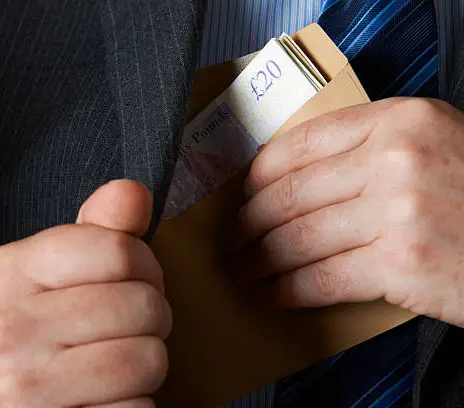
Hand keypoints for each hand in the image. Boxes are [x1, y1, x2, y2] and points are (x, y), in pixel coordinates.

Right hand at [0, 180, 170, 407]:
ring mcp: (23, 385)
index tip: (135, 279)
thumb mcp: (59, 271)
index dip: (145, 265)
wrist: (5, 403)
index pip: (119, 250)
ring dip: (149, 361)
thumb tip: (133, 193)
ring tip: (119, 361)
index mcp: (4, 273)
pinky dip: (137, 403)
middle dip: (153, 316)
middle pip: (141, 304)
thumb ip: (100, 230)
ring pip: (147, 358)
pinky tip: (107, 396)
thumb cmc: (44, 329)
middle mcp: (4, 328)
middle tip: (128, 326)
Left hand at [230, 97, 463, 326]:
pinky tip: (270, 294)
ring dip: (257, 260)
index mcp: (399, 121)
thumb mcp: (434, 147)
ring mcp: (398, 210)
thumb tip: (295, 176)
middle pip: (288, 194)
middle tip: (228, 242)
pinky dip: (286, 289)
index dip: (257, 176)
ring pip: (296, 238)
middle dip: (246, 224)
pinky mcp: (403, 263)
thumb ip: (371, 150)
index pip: (299, 144)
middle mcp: (395, 158)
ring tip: (241, 271)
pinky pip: (320, 277)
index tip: (239, 197)